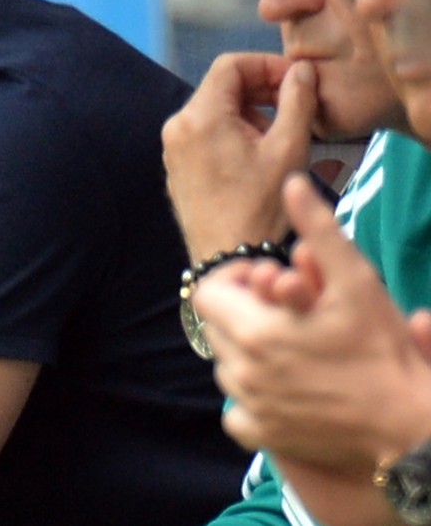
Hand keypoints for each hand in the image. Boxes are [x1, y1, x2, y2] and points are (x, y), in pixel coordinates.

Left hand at [162, 53, 315, 261]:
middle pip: (220, 86)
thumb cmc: (261, 206)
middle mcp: (177, 126)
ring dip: (249, 112)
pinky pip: (204, 133)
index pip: (230, 65)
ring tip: (280, 136)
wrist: (228, 257)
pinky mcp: (177, 166)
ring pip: (214, 110)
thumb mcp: (289, 148)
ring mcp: (173, 148)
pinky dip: (232, 131)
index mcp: (200, 116)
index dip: (267, 65)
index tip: (296, 80)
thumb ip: (297, 100)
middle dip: (260, 89)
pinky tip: (258, 154)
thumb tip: (302, 70)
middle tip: (295, 105)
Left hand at [195, 174, 430, 470]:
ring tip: (295, 345)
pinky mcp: (262, 434)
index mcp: (253, 331)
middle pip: (217, 326)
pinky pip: (237, 410)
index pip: (207, 292)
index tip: (269, 281)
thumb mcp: (357, 282)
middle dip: (246, 311)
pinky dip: (254, 395)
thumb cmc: (384, 352)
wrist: (411, 426)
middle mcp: (240, 371)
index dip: (236, 281)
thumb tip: (292, 184)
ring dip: (250, 351)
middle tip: (289, 310)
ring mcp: (249, 406)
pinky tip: (287, 385)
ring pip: (227, 364)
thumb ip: (319, 231)